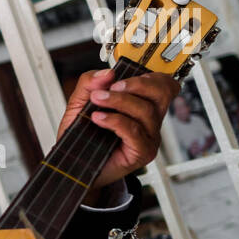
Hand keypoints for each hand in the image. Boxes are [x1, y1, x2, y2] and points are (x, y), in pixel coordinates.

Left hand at [58, 68, 179, 197]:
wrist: (74, 166)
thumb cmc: (82, 136)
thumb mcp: (80, 104)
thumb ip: (89, 84)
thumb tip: (106, 73)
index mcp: (142, 104)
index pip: (163, 84)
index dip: (151, 76)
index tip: (123, 76)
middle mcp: (150, 120)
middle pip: (160, 93)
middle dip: (136, 84)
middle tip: (111, 87)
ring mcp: (149, 136)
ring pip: (145, 110)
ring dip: (118, 101)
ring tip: (97, 101)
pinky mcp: (143, 152)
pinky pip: (134, 131)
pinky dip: (115, 121)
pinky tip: (99, 119)